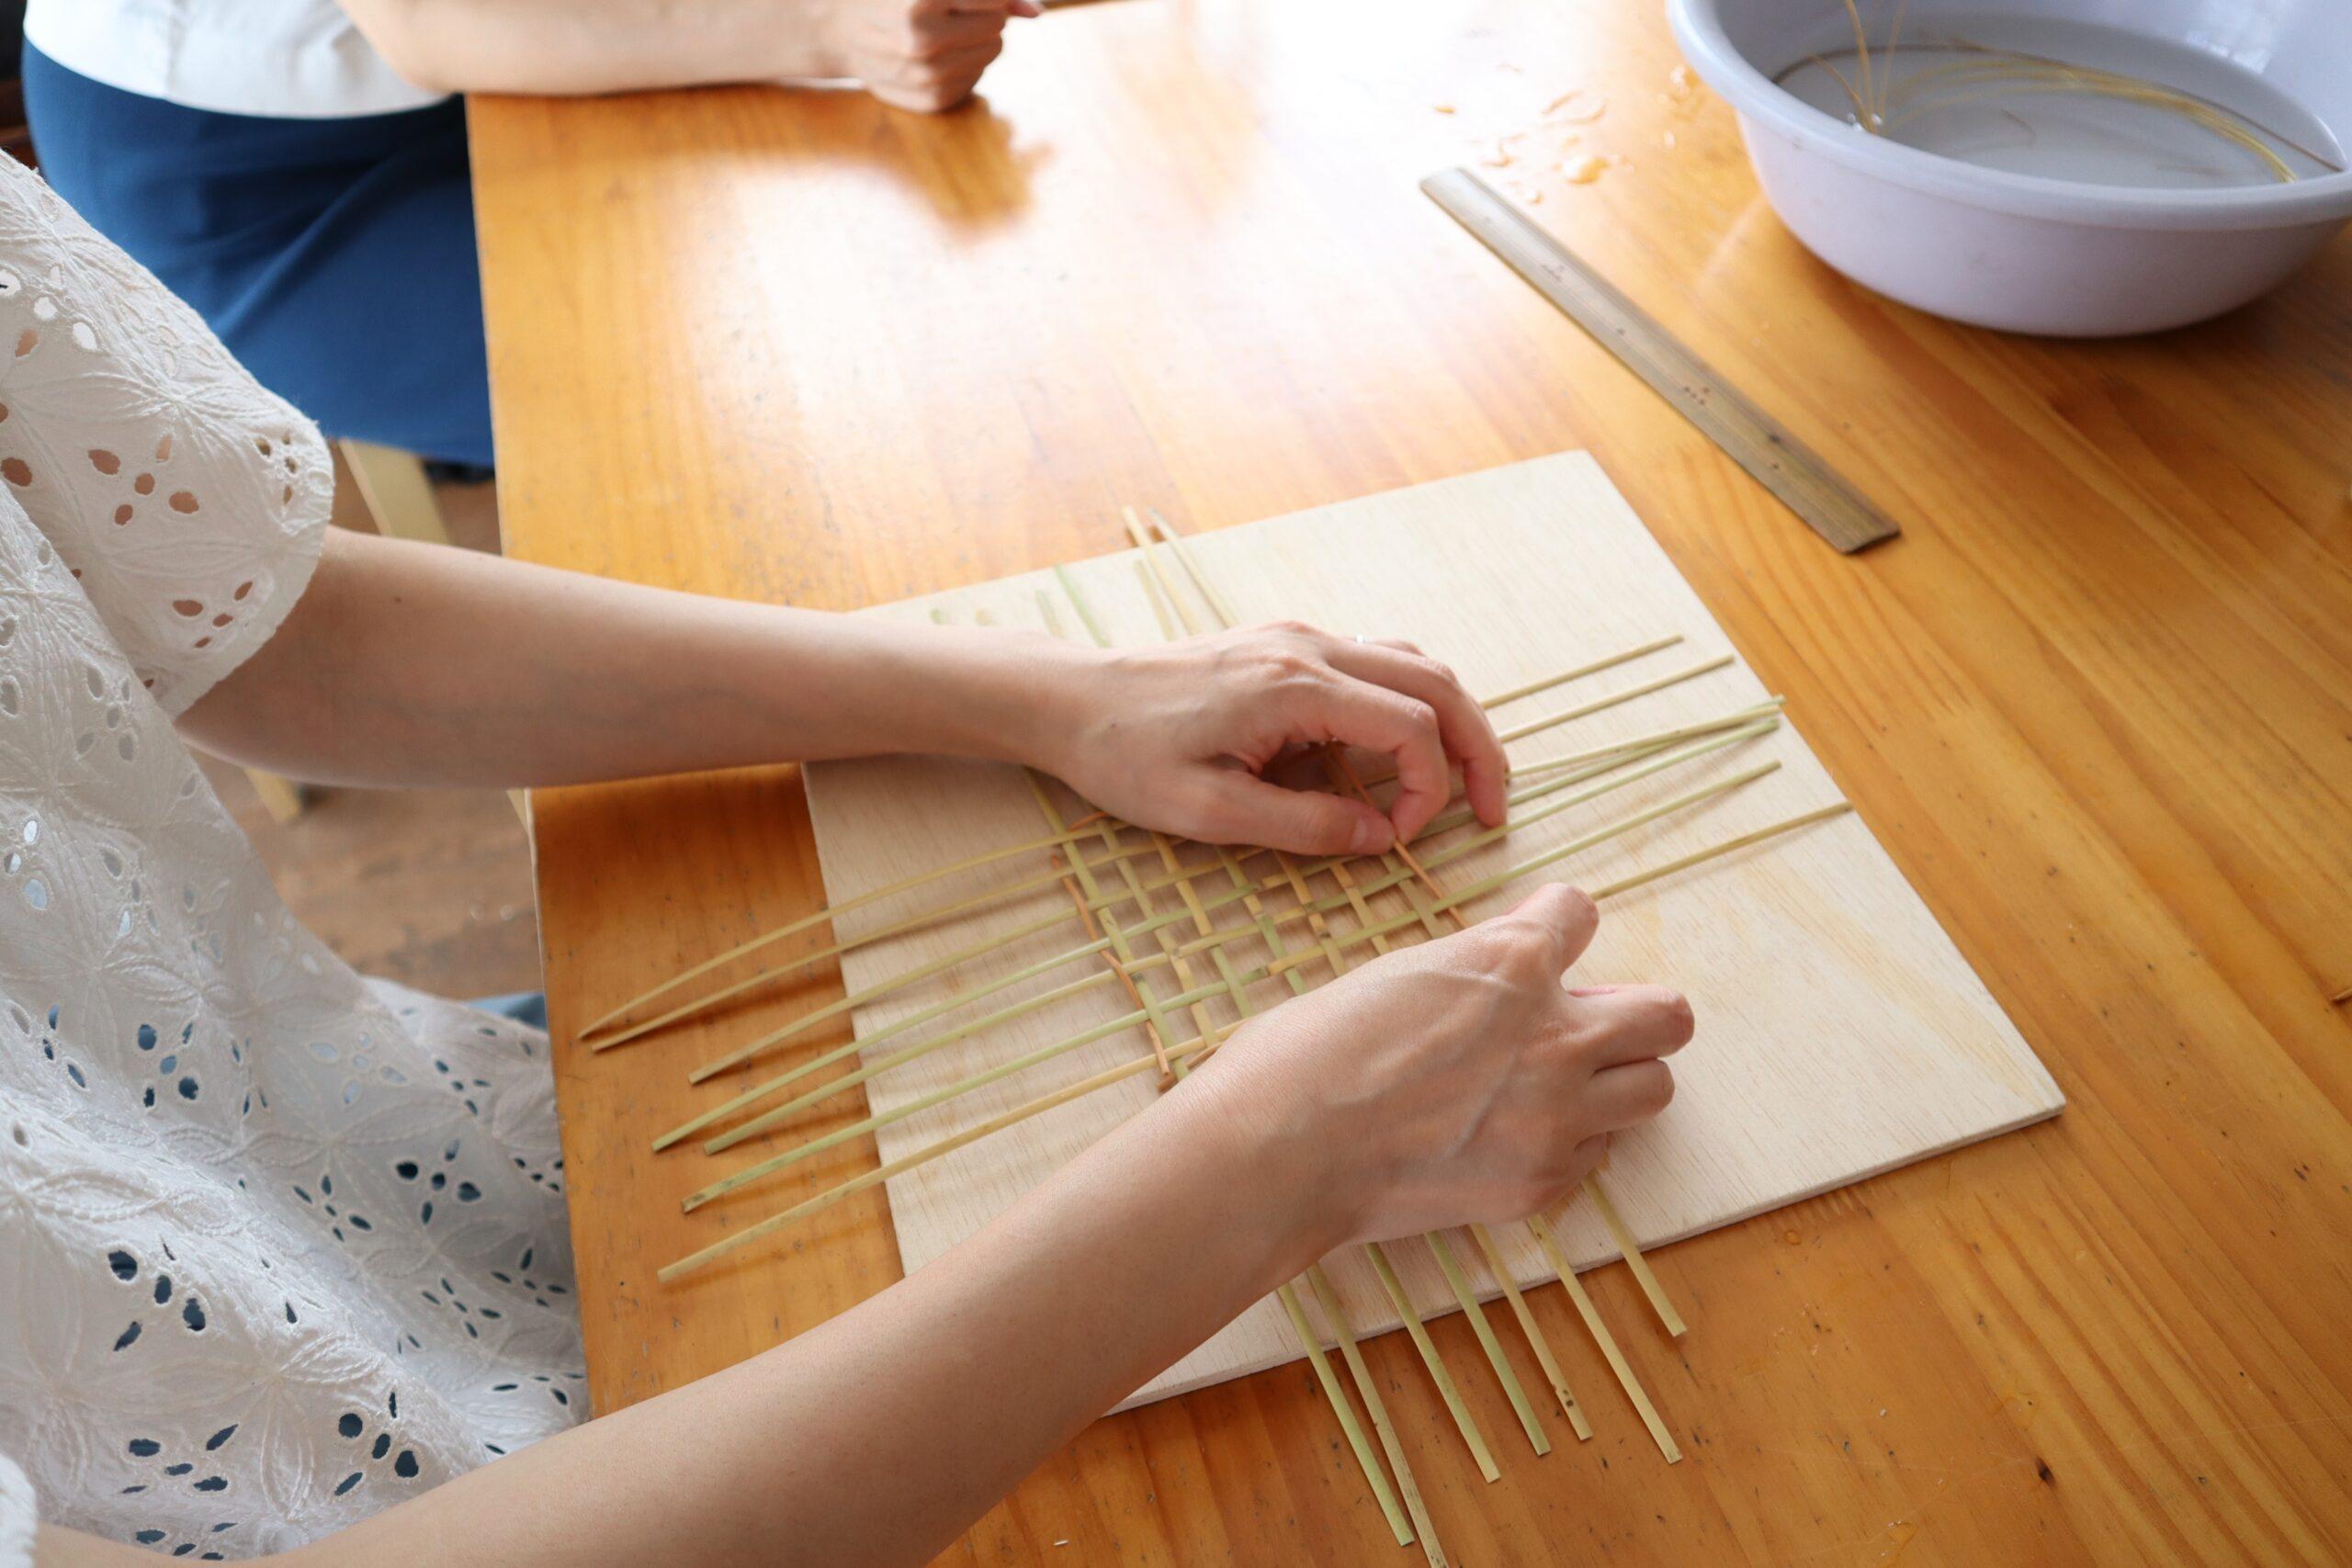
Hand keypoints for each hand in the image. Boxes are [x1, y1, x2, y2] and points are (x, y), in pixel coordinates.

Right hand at [815, 0, 1037, 111]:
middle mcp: (923, 43)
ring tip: (941, 26)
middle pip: (997, 23)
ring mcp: (927, 77)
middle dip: (982, 9)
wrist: (838, 29)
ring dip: (977, 34)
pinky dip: (965, 59)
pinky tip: (935, 52)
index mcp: (918, 2)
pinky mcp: (932, 101)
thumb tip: (1036, 12)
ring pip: (994, 50)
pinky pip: (978, 75)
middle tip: (946, 6)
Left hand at [1037, 621, 1509, 855]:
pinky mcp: (1284, 643)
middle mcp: (1309, 646)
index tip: (1403, 839)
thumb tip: (1379, 836)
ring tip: (1465, 781)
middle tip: (1494, 810)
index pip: (1411, 727)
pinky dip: (1410, 702)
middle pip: (1435, 684)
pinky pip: (1375, 661)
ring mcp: (1299, 637)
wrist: (1068, 697)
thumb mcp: (1207, 812)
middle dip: (1477, 747)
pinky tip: (1404, 748)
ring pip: (1412, 664)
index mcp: (1295, 686)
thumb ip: (1303, 825)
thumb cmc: (1125, 755)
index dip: (1432, 788)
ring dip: (1451, 719)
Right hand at [1186, 884, 1690, 1245]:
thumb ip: (1472, 972)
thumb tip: (1500, 983)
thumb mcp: (1397, 974)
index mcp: (1510, 961)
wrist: (1279, 1151)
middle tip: (1577, 1024)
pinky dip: (1571, 1141)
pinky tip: (1515, 1135)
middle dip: (1631, 1013)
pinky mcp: (1540, 1181)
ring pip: (1654, 1088)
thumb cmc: (1308, 1053)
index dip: (1557, 925)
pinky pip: (1597, 1154)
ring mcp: (1556, 1116)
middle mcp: (1554, 1035)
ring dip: (1615, 1080)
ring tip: (1558, 1086)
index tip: (1542, 943)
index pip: (1582, 914)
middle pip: (1669, 1016)